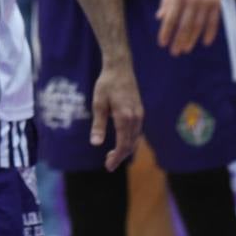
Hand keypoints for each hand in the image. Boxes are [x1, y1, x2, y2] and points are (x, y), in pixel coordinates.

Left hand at [90, 55, 142, 170]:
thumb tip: (96, 144)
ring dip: (126, 149)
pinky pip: (137, 132)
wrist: (120, 68)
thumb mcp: (98, 103)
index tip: (108, 166)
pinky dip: (130, 141)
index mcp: (125, 117)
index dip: (116, 157)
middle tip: (108, 164)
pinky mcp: (140, 112)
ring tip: (113, 156)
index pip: (123, 144)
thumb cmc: (106, 84)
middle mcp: (136, 118)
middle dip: (120, 156)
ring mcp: (140, 115)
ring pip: (136, 139)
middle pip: (131, 144)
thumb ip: (98, 125)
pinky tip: (122, 142)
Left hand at [156, 0, 224, 55]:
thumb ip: (166, 2)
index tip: (162, 43)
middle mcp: (191, 1)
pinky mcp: (216, 3)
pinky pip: (214, 21)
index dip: (166, 32)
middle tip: (175, 52)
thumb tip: (160, 18)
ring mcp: (205, 3)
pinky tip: (206, 42)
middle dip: (179, 40)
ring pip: (198, 26)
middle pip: (184, 25)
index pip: (170, 18)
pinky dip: (210, 33)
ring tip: (186, 49)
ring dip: (192, 39)